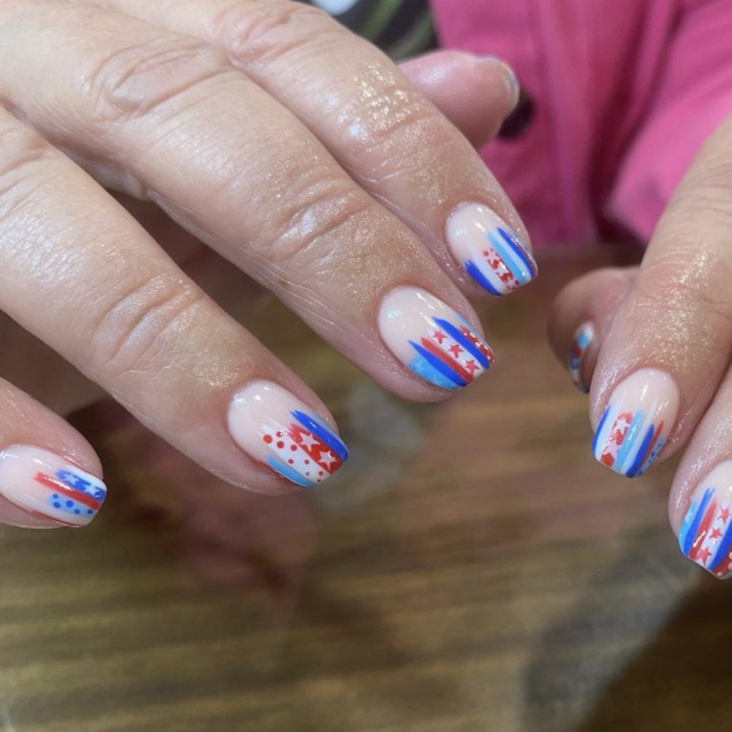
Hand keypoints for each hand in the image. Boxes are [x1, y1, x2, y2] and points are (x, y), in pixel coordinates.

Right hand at [0, 0, 534, 529]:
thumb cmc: (61, 200)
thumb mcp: (202, 172)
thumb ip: (334, 135)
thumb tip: (486, 90)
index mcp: (120, 15)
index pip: (282, 44)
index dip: (403, 149)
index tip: (500, 266)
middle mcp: (19, 39)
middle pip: (178, 112)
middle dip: (325, 244)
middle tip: (438, 364)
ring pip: (33, 207)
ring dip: (178, 345)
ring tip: (299, 455)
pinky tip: (73, 500)